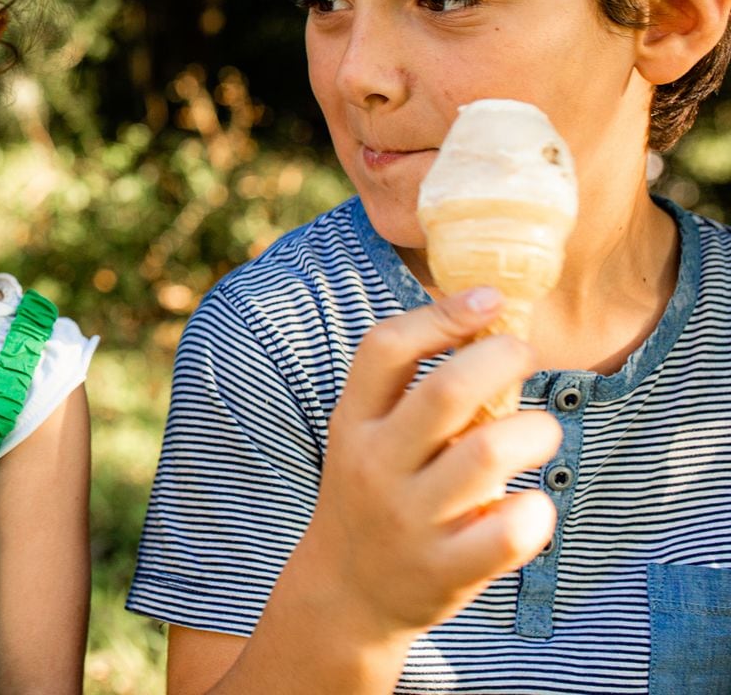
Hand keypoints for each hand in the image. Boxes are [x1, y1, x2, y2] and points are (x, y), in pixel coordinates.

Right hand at [296, 288, 561, 641]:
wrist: (347, 590)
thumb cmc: (375, 494)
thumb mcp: (368, 436)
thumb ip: (412, 390)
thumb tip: (486, 313)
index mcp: (354, 424)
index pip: (386, 349)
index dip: (442, 314)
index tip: (490, 298)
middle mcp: (376, 466)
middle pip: (447, 392)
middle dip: (504, 358)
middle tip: (527, 356)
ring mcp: (410, 519)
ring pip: (488, 454)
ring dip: (536, 431)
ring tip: (542, 432)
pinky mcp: (446, 569)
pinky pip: (510, 533)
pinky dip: (538, 511)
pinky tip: (534, 503)